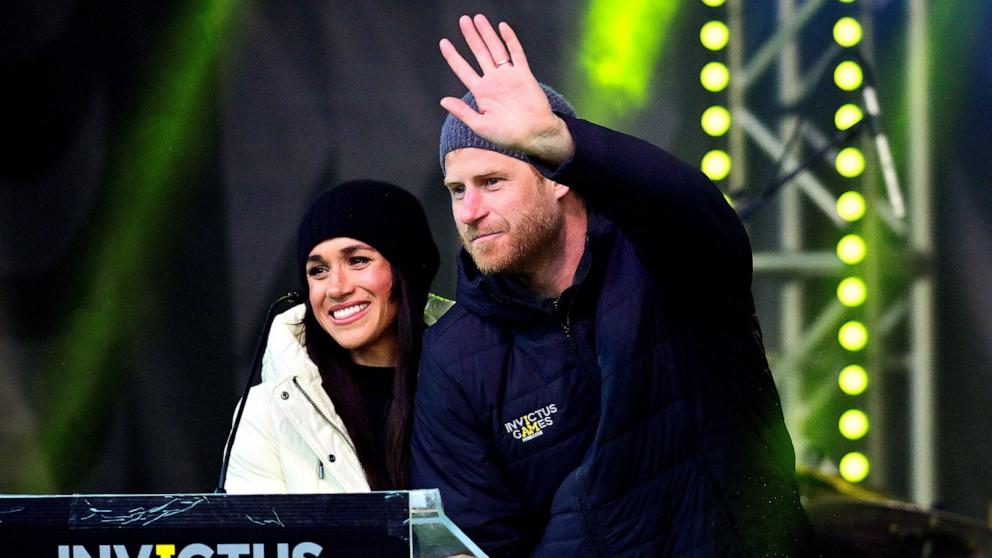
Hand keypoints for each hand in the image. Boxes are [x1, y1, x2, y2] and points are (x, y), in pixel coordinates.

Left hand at [439, 14, 573, 164]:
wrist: (534, 135)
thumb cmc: (507, 135)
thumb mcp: (480, 125)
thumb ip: (462, 112)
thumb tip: (443, 100)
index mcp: (481, 92)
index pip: (463, 70)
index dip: (453, 56)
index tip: (443, 42)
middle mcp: (493, 81)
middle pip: (479, 53)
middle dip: (471, 37)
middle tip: (463, 20)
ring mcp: (508, 76)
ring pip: (495, 49)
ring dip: (487, 34)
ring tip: (478, 18)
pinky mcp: (523, 74)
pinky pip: (516, 53)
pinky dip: (510, 40)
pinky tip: (502, 27)